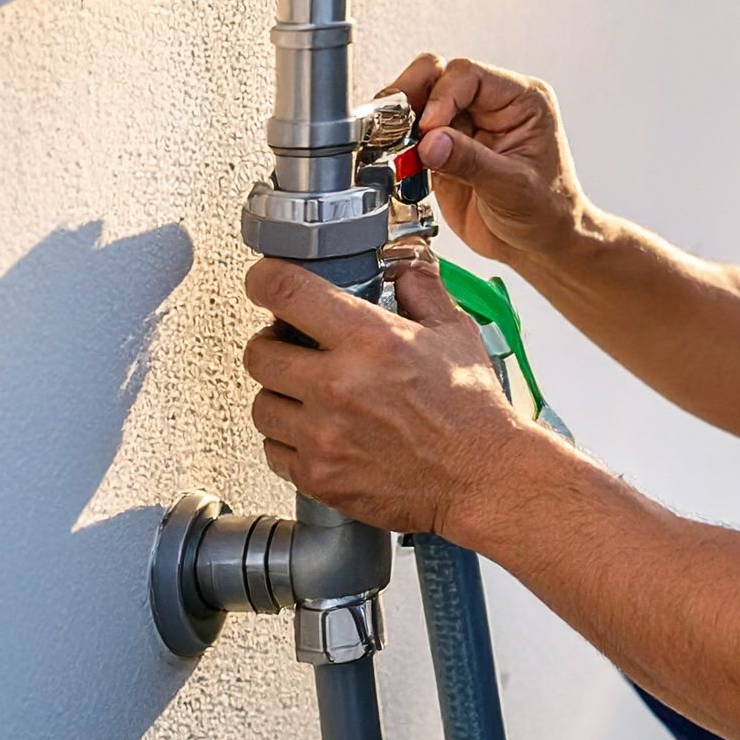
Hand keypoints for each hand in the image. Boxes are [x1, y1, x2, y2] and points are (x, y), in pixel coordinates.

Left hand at [242, 255, 529, 543]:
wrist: (482, 477)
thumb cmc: (472, 410)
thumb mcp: (455, 333)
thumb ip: (421, 290)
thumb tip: (404, 263)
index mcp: (371, 341)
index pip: (286, 292)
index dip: (265, 279)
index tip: (265, 282)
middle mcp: (338, 386)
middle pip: (258, 352)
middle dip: (272, 342)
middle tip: (292, 344)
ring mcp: (323, 436)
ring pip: (261, 404)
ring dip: (280, 394)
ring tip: (309, 393)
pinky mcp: (319, 477)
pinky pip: (274, 450)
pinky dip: (288, 440)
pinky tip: (319, 431)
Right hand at [379, 54, 593, 267]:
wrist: (539, 245)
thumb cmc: (547, 211)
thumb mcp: (513, 187)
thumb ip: (471, 162)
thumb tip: (431, 141)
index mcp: (521, 100)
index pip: (468, 76)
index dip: (441, 97)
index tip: (428, 128)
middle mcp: (491, 107)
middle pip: (437, 77)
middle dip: (411, 96)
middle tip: (396, 125)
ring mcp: (465, 127)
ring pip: (418, 103)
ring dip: (400, 121)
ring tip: (395, 145)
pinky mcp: (444, 151)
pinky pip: (411, 136)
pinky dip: (398, 145)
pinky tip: (400, 162)